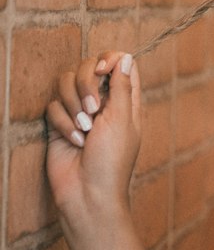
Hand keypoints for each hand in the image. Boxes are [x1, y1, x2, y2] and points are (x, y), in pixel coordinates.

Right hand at [45, 52, 141, 230]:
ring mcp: (78, 111)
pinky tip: (75, 142)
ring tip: (84, 130)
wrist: (88, 193)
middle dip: (86, 84)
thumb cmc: (112, 161)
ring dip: (73, 105)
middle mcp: (102, 101)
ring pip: (65, 83)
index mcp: (125, 99)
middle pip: (87, 66)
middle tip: (93, 109)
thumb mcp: (122, 120)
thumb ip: (122, 86)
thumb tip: (125, 56)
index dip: (109, 60)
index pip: (119, 62)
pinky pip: (53, 107)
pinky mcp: (59, 123)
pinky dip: (63, 123)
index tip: (102, 71)